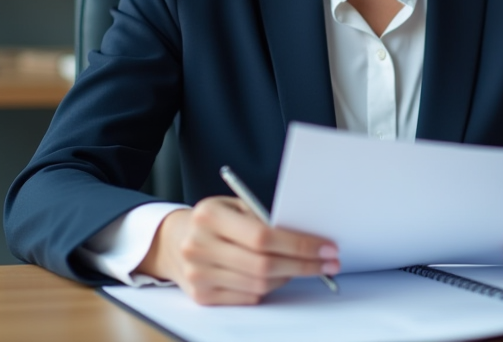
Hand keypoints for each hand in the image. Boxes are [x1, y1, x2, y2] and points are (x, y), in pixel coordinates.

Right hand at [137, 197, 339, 304]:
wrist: (174, 241)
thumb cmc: (214, 220)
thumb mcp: (234, 206)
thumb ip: (263, 219)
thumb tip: (308, 238)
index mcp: (210, 216)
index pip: (263, 237)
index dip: (299, 245)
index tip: (326, 248)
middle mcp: (199, 246)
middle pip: (263, 265)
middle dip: (303, 265)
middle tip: (328, 263)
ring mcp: (198, 275)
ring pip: (259, 285)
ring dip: (290, 277)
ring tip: (306, 267)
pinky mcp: (202, 296)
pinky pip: (248, 297)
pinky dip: (269, 288)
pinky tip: (280, 276)